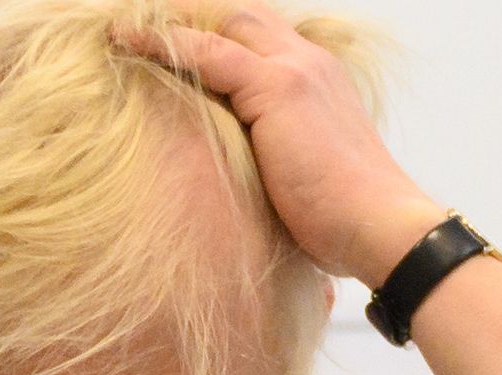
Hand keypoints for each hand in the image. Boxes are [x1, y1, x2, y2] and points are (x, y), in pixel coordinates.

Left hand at [116, 0, 444, 286]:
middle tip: (137, 29)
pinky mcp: (278, 89)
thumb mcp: (302, 176)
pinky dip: (162, 43)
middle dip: (190, 20)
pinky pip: (206, 53)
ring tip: (121, 31)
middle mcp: (308, 63)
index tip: (173, 45)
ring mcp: (295, 70)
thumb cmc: (344, 220)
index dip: (216, 37)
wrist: (380, 228)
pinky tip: (125, 43)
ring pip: (221, 26)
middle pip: (240, 18)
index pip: (260, 38)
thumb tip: (240, 178)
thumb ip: (273, 156)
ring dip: (169, 25)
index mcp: (318, 80)